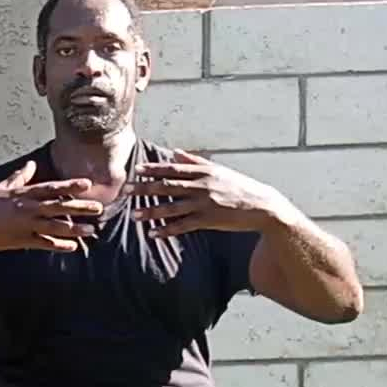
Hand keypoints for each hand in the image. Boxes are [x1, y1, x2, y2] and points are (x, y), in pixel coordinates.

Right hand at [0, 160, 103, 252]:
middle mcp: (27, 208)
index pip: (51, 188)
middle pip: (58, 207)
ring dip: (74, 229)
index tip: (87, 184)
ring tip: (91, 230)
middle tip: (99, 208)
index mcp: (23, 193)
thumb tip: (30, 164)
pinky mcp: (20, 241)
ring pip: (54, 227)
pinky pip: (43, 244)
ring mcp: (24, 225)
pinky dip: (58, 245)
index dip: (70, 186)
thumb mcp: (1, 187)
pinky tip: (73, 247)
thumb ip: (19, 177)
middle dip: (79, 207)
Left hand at [128, 150, 281, 238]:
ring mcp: (204, 203)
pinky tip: (154, 233)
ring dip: (152, 212)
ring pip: (172, 207)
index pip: (173, 169)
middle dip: (145, 189)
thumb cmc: (238, 186)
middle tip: (126, 191)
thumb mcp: (218, 170)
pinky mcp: (209, 220)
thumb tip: (174, 153)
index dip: (153, 169)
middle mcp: (201, 185)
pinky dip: (168, 229)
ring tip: (134, 215)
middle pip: (168, 186)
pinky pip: (183, 225)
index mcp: (203, 171)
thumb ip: (194, 162)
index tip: (137, 170)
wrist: (261, 205)